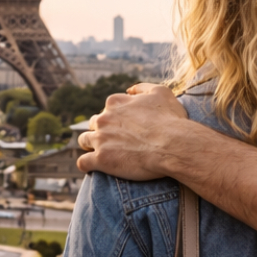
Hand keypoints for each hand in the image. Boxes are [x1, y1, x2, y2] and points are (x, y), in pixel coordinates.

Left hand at [76, 83, 190, 180]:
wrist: (174, 145)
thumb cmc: (171, 119)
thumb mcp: (161, 92)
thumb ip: (142, 88)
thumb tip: (129, 90)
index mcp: (115, 102)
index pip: (107, 109)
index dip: (115, 119)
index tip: (124, 128)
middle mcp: (104, 119)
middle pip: (93, 124)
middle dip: (101, 131)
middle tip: (115, 142)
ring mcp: (101, 139)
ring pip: (84, 141)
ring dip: (90, 146)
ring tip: (102, 154)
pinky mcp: (101, 159)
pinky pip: (83, 162)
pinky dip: (87, 165)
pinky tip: (94, 167)